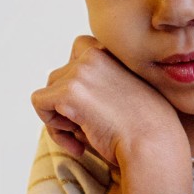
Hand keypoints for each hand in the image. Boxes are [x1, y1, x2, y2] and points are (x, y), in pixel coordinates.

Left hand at [31, 35, 184, 165]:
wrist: (153, 143)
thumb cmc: (146, 128)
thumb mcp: (127, 93)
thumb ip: (100, 85)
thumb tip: (62, 97)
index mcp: (113, 51)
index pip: (79, 51)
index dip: (78, 81)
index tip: (92, 107)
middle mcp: (95, 54)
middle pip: (60, 75)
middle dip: (66, 104)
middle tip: (84, 129)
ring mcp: (80, 71)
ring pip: (49, 91)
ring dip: (59, 117)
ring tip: (82, 138)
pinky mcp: (68, 92)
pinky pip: (39, 104)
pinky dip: (51, 125)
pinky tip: (76, 141)